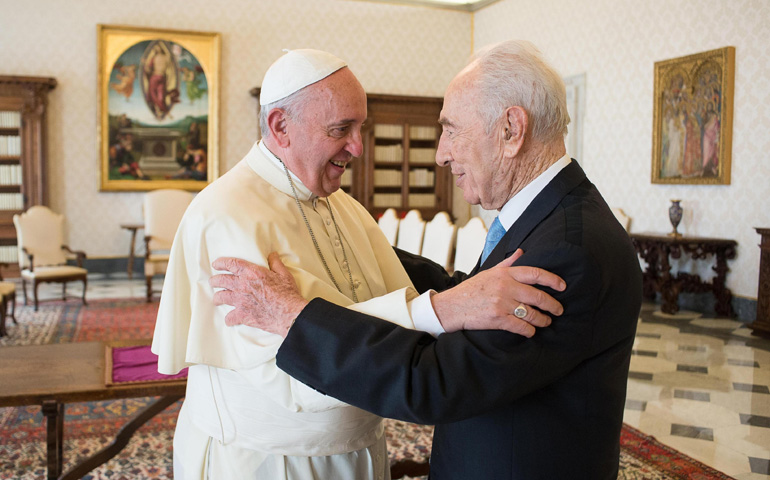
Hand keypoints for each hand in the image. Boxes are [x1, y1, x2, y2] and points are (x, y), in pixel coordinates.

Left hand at [209, 252, 307, 337]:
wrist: (289, 314)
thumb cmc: (287, 294)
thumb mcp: (284, 274)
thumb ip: (276, 263)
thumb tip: (272, 255)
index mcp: (251, 273)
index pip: (231, 264)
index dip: (221, 263)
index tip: (216, 264)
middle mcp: (242, 285)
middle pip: (221, 280)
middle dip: (215, 280)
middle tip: (214, 282)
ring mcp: (240, 301)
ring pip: (221, 297)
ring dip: (217, 297)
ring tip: (217, 299)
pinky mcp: (242, 315)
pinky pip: (229, 317)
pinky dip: (229, 318)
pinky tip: (230, 319)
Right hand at [432, 249, 565, 337]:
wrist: (451, 307)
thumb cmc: (471, 290)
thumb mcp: (489, 272)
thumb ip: (508, 264)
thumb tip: (522, 252)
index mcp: (505, 274)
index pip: (535, 273)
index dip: (552, 279)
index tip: (562, 286)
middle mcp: (505, 287)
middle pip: (538, 296)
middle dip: (553, 305)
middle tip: (559, 309)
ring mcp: (502, 304)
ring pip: (532, 313)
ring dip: (543, 320)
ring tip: (546, 322)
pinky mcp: (497, 319)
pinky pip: (521, 327)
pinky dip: (529, 331)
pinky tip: (531, 331)